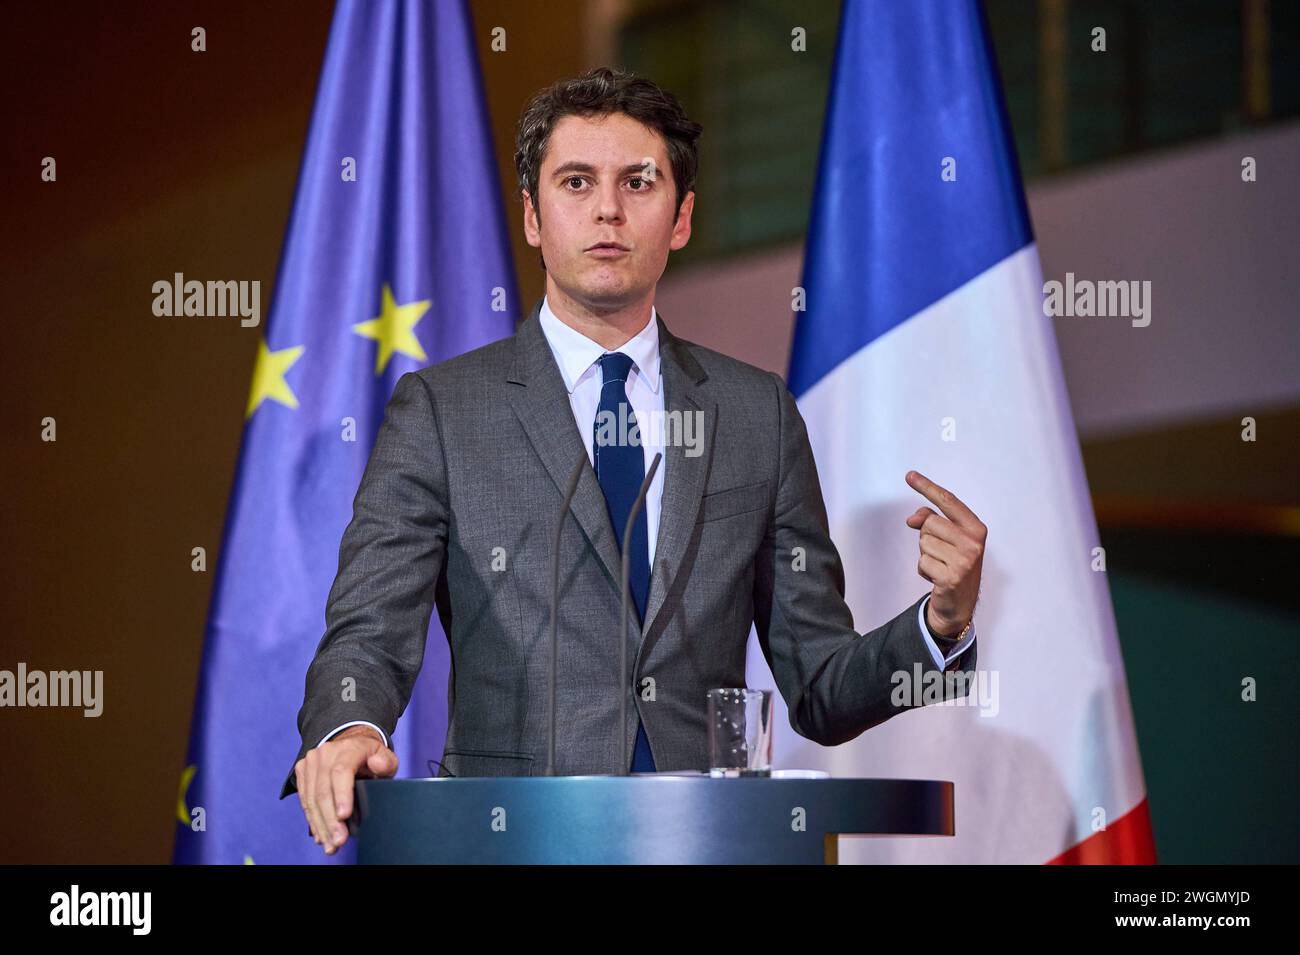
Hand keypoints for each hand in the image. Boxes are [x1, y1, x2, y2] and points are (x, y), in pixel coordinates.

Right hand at [295, 725, 397, 854]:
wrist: (351, 742)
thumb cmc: (371, 756)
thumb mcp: (386, 758)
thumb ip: (385, 763)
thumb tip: (376, 764)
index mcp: (349, 748)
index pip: (341, 772)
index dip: (341, 795)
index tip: (344, 816)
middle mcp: (327, 752)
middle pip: (324, 790)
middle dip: (331, 819)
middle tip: (339, 841)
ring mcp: (312, 761)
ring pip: (312, 798)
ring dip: (320, 824)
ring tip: (330, 844)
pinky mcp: (302, 770)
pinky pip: (305, 799)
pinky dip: (313, 819)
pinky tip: (321, 834)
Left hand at [904, 470, 986, 636]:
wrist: (959, 603)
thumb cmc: (953, 563)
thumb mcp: (948, 538)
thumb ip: (931, 519)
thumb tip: (912, 519)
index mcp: (976, 528)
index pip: (948, 501)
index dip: (927, 487)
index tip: (909, 475)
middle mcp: (974, 542)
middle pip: (929, 522)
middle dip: (927, 536)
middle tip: (941, 552)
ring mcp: (965, 560)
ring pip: (923, 543)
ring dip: (926, 555)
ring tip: (941, 565)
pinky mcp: (952, 577)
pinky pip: (922, 563)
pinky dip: (924, 571)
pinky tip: (938, 578)